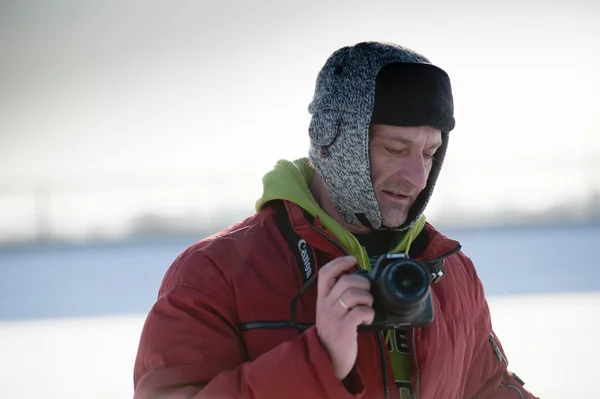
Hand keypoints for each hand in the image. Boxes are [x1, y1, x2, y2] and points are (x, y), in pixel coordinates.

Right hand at [315, 256, 374, 379]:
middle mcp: (325, 306)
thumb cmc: (333, 335)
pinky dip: (369, 313)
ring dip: (367, 298)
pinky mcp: (343, 329)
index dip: (339, 262)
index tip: (352, 259)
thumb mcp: (329, 313)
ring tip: (368, 307)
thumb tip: (356, 281)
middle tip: (367, 292)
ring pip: (353, 294)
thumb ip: (337, 297)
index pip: (325, 273)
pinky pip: (360, 312)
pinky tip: (368, 320)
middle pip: (345, 281)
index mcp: (322, 299)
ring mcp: (334, 317)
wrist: (328, 360)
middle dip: (362, 282)